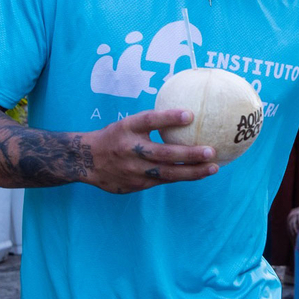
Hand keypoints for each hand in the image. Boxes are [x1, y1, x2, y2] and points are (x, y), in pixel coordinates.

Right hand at [85, 110, 217, 192]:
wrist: (86, 162)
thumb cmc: (115, 137)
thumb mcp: (127, 124)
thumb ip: (151, 122)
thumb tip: (187, 113)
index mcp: (126, 128)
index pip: (148, 120)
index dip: (169, 117)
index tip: (190, 114)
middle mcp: (129, 149)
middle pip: (163, 153)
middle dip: (189, 154)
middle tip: (211, 151)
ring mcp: (132, 170)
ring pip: (167, 173)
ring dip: (193, 171)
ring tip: (213, 167)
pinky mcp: (136, 184)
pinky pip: (163, 180)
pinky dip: (182, 177)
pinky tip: (199, 174)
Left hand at [287, 205, 298, 235]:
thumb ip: (297, 221)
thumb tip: (296, 228)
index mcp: (291, 216)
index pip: (288, 224)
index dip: (289, 229)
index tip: (290, 234)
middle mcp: (292, 215)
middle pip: (290, 224)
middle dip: (291, 229)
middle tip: (293, 234)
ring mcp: (296, 214)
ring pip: (293, 222)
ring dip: (294, 228)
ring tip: (296, 232)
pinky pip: (298, 219)